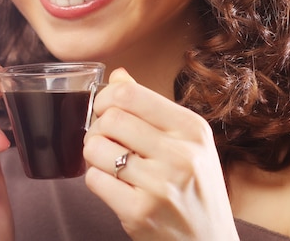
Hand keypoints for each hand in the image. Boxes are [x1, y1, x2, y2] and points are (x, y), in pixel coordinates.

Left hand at [83, 69, 239, 240]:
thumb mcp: (188, 142)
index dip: (106, 97)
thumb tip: (118, 76)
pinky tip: (115, 185)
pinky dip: (97, 180)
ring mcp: (160, 185)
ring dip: (95, 154)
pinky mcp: (139, 212)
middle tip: (107, 139)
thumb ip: (152, 107)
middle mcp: (181, 153)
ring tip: (111, 162)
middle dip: (98, 127)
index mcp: (193, 129)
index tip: (105, 108)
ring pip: (96, 148)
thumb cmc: (196, 188)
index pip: (131, 94)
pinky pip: (94, 180)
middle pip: (110, 118)